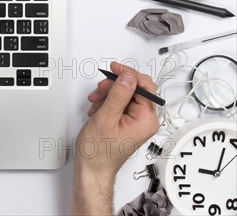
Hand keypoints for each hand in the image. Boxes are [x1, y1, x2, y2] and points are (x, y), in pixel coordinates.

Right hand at [72, 62, 158, 214]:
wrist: (92, 169)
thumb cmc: (99, 152)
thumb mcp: (106, 118)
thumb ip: (118, 94)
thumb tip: (128, 76)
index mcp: (146, 119)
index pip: (145, 85)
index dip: (128, 74)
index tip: (114, 68)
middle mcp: (145, 120)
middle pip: (134, 89)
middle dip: (114, 87)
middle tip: (100, 91)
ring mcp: (137, 122)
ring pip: (124, 95)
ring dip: (108, 95)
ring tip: (96, 103)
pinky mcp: (128, 123)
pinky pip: (120, 104)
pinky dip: (107, 103)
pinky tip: (97, 110)